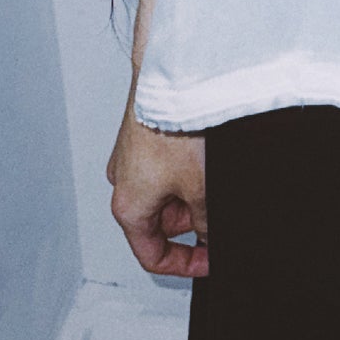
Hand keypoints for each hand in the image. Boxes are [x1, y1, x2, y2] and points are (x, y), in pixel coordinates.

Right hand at [107, 93, 209, 278]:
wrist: (167, 75)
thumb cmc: (171, 126)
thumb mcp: (199, 186)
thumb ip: (205, 221)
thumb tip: (209, 236)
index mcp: (128, 207)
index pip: (152, 255)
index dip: (184, 264)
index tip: (209, 260)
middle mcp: (122, 182)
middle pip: (159, 222)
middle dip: (191, 221)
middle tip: (217, 211)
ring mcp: (129, 157)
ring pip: (163, 192)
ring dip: (188, 193)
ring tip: (212, 175)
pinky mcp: (141, 134)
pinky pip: (162, 165)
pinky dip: (183, 169)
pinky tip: (204, 156)